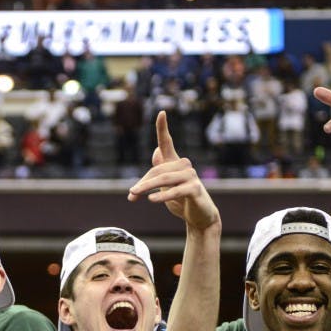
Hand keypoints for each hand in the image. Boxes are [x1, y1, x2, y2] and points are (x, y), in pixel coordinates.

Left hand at [128, 111, 219, 231]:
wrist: (199, 217)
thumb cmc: (181, 200)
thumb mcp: (167, 185)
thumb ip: (159, 171)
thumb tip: (155, 152)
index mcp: (174, 163)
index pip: (167, 142)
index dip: (163, 128)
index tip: (161, 112)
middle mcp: (184, 166)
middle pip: (157, 169)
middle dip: (142, 183)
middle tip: (131, 194)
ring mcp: (191, 176)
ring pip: (163, 178)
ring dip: (146, 187)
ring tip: (134, 195)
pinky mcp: (195, 189)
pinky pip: (175, 190)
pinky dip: (162, 195)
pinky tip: (152, 199)